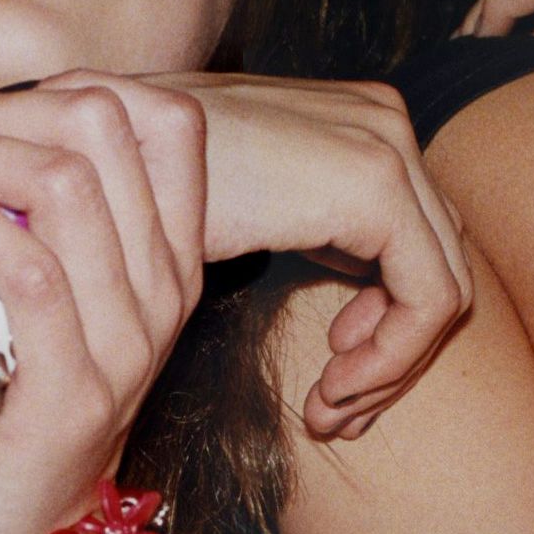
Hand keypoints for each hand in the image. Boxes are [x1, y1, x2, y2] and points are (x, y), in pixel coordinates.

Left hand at [0, 77, 207, 533]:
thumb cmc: (14, 402)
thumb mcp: (57, 302)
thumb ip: (48, 224)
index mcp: (172, 266)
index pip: (168, 124)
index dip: (77, 88)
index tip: (0, 111)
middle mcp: (164, 297)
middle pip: (105, 131)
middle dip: (6, 109)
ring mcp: (127, 346)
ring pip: (67, 184)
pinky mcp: (73, 394)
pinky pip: (28, 271)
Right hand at [147, 72, 471, 438]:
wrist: (90, 161)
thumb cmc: (144, 195)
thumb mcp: (250, 215)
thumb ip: (317, 239)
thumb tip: (363, 319)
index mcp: (358, 122)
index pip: (417, 243)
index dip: (386, 331)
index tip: (332, 385)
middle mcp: (384, 120)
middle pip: (437, 265)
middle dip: (391, 358)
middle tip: (333, 414)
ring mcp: (386, 145)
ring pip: (442, 291)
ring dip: (387, 370)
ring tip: (327, 411)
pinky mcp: (376, 186)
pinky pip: (428, 299)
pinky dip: (389, 359)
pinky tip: (329, 389)